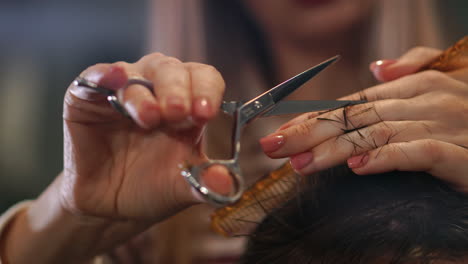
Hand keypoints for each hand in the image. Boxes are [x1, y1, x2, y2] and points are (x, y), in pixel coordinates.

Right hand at [63, 53, 229, 221]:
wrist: (109, 206)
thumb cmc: (151, 187)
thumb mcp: (182, 187)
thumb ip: (205, 183)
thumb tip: (227, 185)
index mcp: (187, 105)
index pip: (203, 79)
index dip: (207, 90)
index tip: (206, 113)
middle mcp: (157, 90)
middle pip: (172, 70)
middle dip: (177, 90)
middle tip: (178, 113)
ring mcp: (123, 91)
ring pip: (136, 73)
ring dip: (145, 94)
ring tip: (150, 117)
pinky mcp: (87, 99)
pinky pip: (93, 78)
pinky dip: (102, 75)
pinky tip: (114, 76)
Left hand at [260, 47, 467, 191]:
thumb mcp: (448, 88)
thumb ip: (416, 72)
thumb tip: (379, 69)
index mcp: (417, 86)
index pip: (352, 102)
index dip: (313, 118)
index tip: (281, 133)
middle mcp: (427, 100)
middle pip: (355, 115)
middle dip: (310, 132)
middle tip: (274, 147)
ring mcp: (445, 125)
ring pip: (377, 133)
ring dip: (335, 148)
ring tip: (302, 162)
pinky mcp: (462, 155)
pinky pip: (418, 153)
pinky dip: (386, 157)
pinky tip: (358, 167)